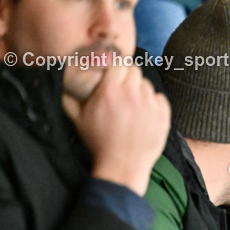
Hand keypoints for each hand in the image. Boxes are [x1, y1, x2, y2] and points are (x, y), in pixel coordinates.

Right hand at [62, 64, 169, 195]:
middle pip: (134, 71)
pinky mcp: (163, 116)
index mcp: (110, 92)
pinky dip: (154, 102)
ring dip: (139, 90)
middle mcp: (132, 95)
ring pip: (147, 85)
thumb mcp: (78, 120)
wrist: (123, 166)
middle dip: (127, 76)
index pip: (117, 64)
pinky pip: (160, 98)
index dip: (115, 67)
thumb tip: (66, 81)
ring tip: (132, 104)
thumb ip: (70, 98)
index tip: (112, 75)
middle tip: (122, 88)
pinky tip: (145, 112)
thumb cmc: (99, 143)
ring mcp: (150, 105)